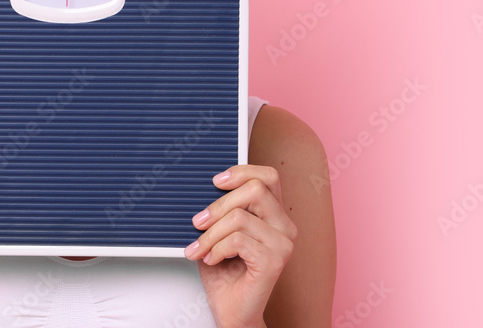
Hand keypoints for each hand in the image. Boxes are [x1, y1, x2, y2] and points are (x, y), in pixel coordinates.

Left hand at [184, 165, 297, 327]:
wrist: (231, 311)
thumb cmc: (224, 271)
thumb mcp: (219, 231)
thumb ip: (221, 208)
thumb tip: (204, 186)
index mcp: (274, 214)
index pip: (268, 176)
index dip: (241, 172)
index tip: (215, 182)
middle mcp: (284, 226)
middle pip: (254, 190)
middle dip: (218, 205)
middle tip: (198, 222)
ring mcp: (283, 244)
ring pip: (240, 217)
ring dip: (211, 233)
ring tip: (201, 248)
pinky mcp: (275, 261)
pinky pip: (238, 240)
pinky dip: (217, 248)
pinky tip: (212, 259)